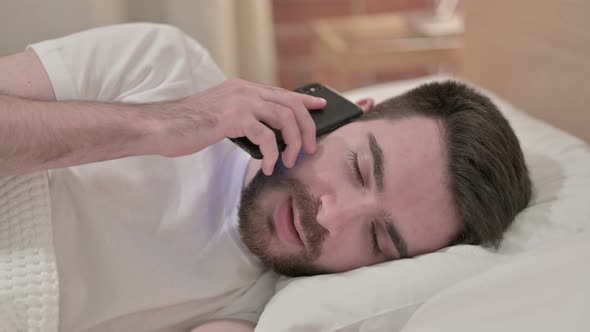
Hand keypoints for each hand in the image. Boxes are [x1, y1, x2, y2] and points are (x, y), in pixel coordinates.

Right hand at [167, 78, 325, 174]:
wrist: (161, 126)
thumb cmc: (188, 127)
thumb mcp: (222, 118)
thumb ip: (245, 119)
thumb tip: (271, 136)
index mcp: (243, 88)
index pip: (283, 92)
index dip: (305, 101)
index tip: (321, 108)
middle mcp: (245, 90)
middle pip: (292, 105)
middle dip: (307, 129)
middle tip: (309, 149)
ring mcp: (240, 101)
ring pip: (285, 118)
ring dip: (294, 143)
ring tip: (290, 161)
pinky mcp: (233, 117)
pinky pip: (267, 136)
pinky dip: (272, 154)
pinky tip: (267, 167)